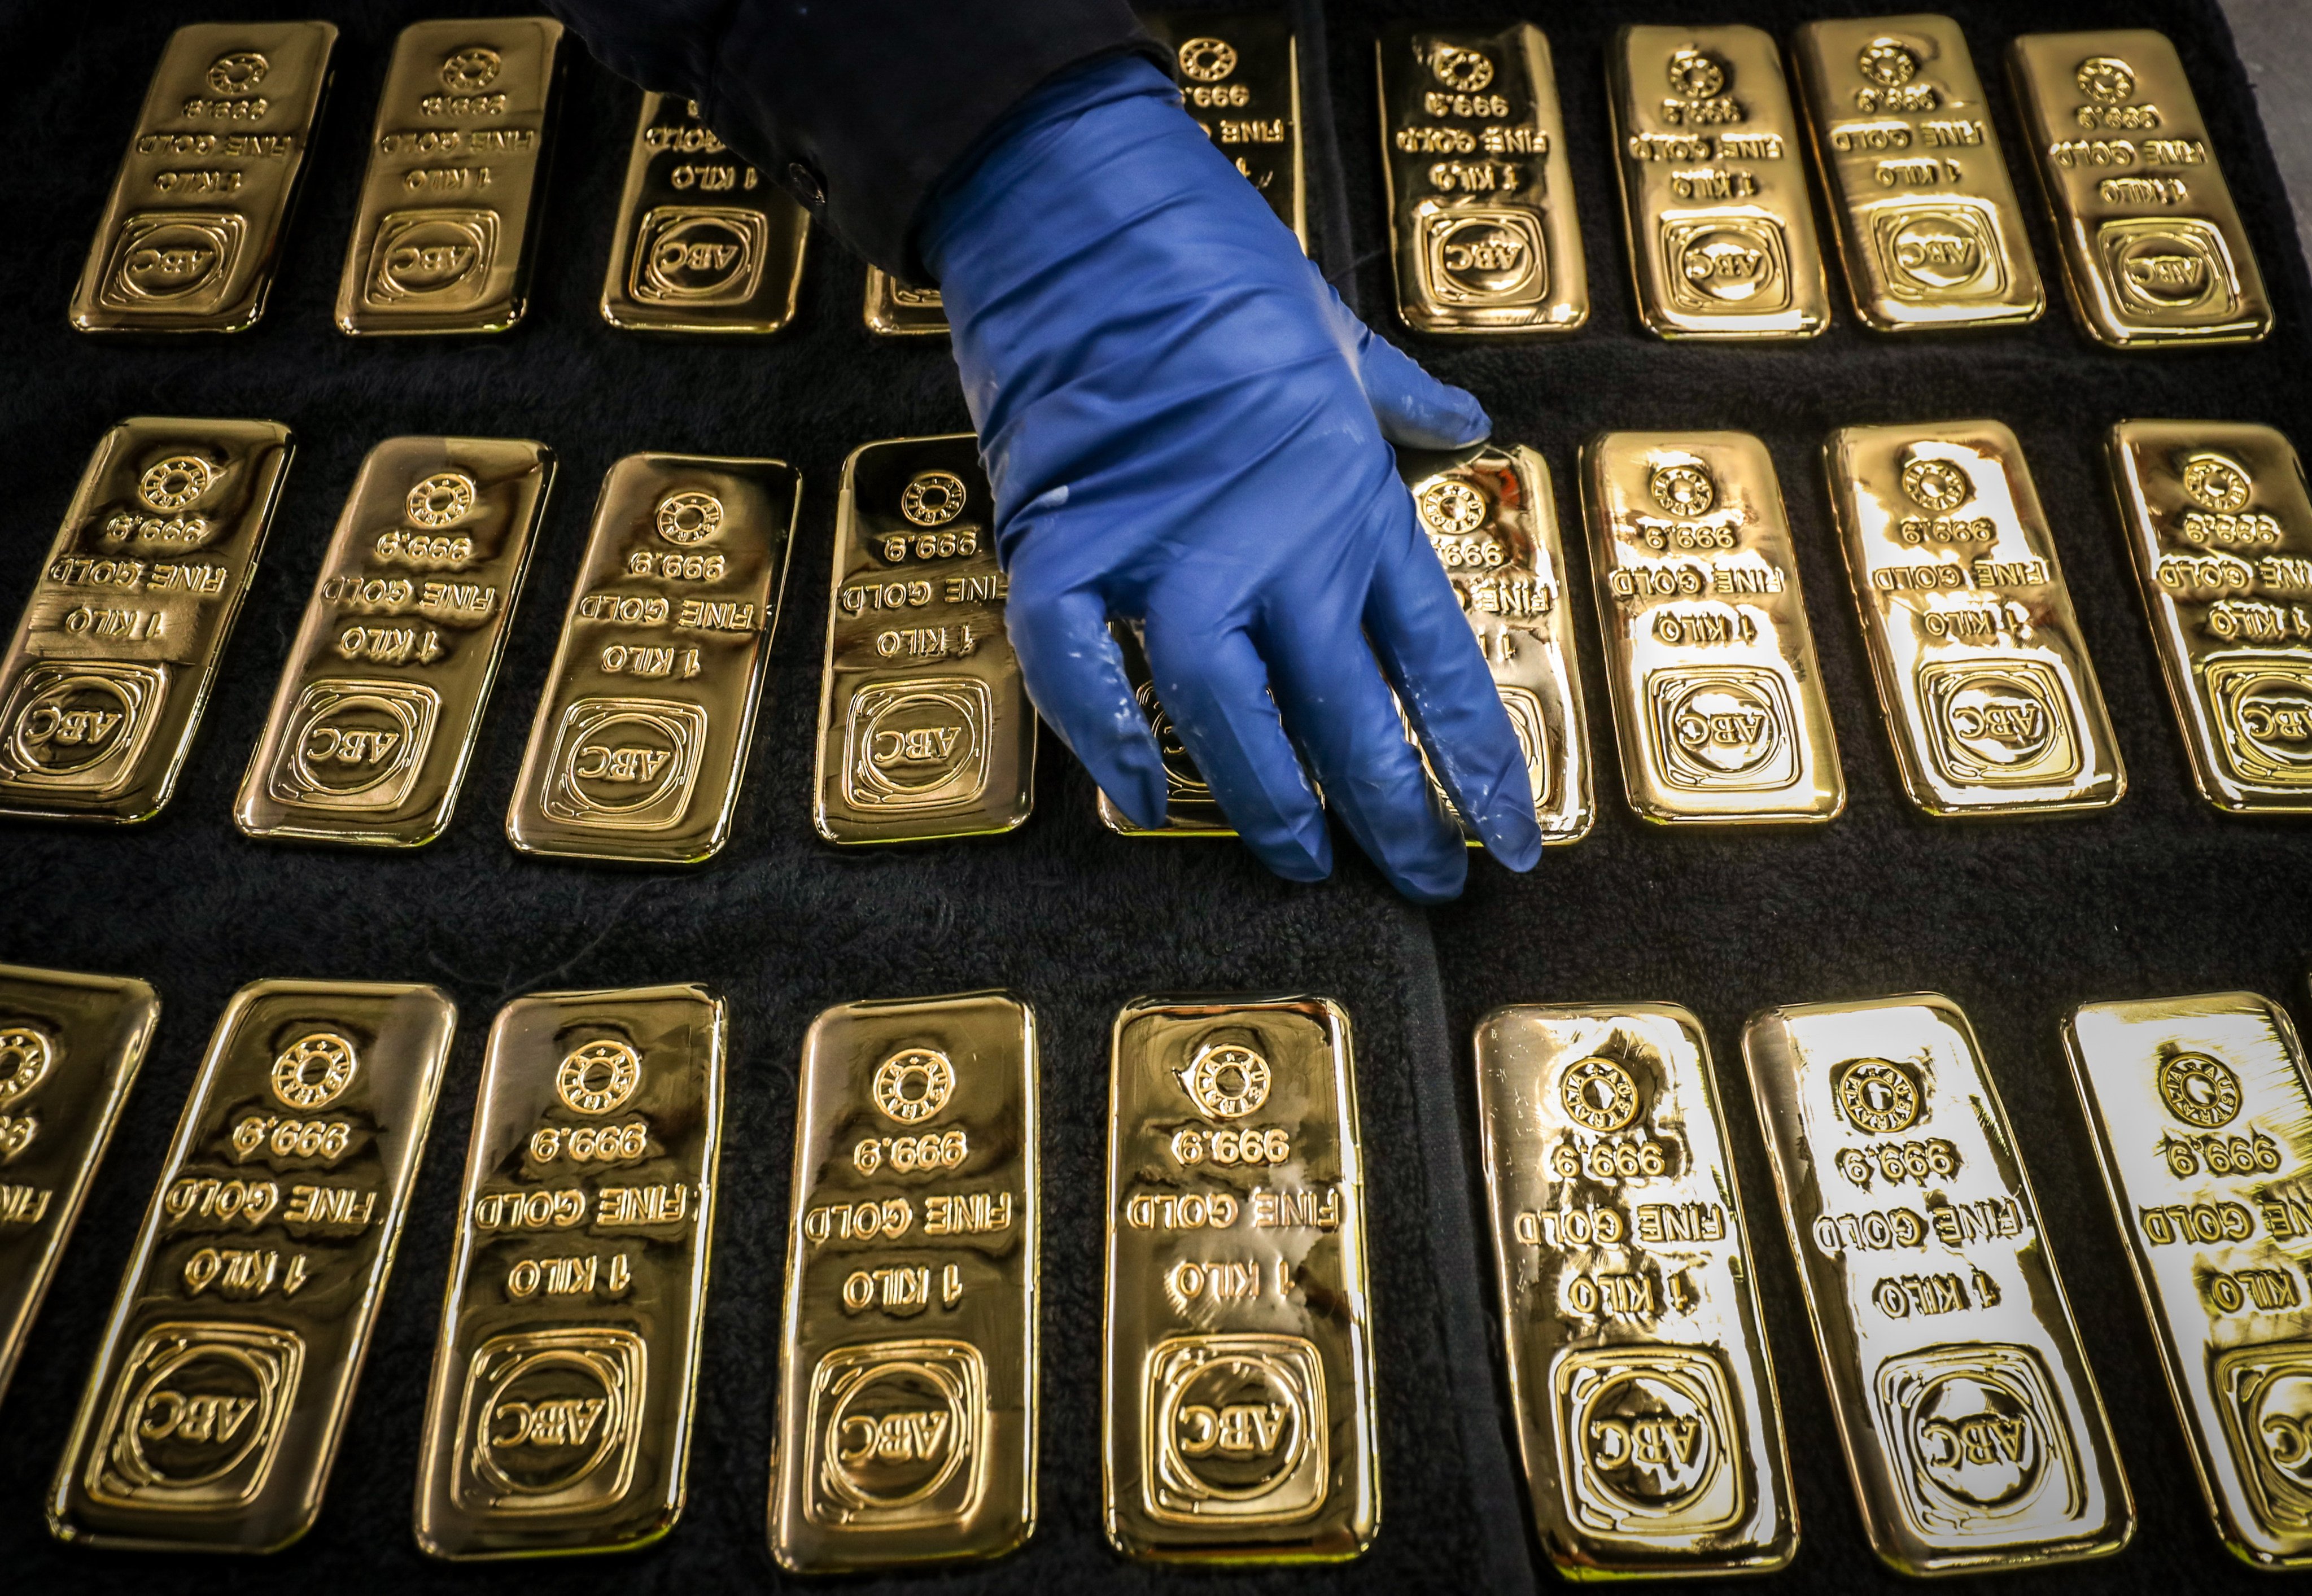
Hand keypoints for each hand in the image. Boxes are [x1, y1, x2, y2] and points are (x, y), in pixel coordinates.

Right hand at [923, 56, 1540, 899]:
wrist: (1092, 202)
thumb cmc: (1218, 263)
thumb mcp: (1333, 332)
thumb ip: (1396, 398)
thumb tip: (1457, 422)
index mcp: (1352, 500)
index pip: (1438, 664)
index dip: (1480, 766)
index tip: (1515, 845)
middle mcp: (1279, 538)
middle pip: (1351, 712)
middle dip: (1397, 816)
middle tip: (1424, 883)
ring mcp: (1170, 543)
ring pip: (1228, 709)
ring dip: (1265, 800)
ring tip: (1299, 860)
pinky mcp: (1067, 536)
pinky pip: (1079, 664)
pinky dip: (1099, 731)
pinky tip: (1132, 794)